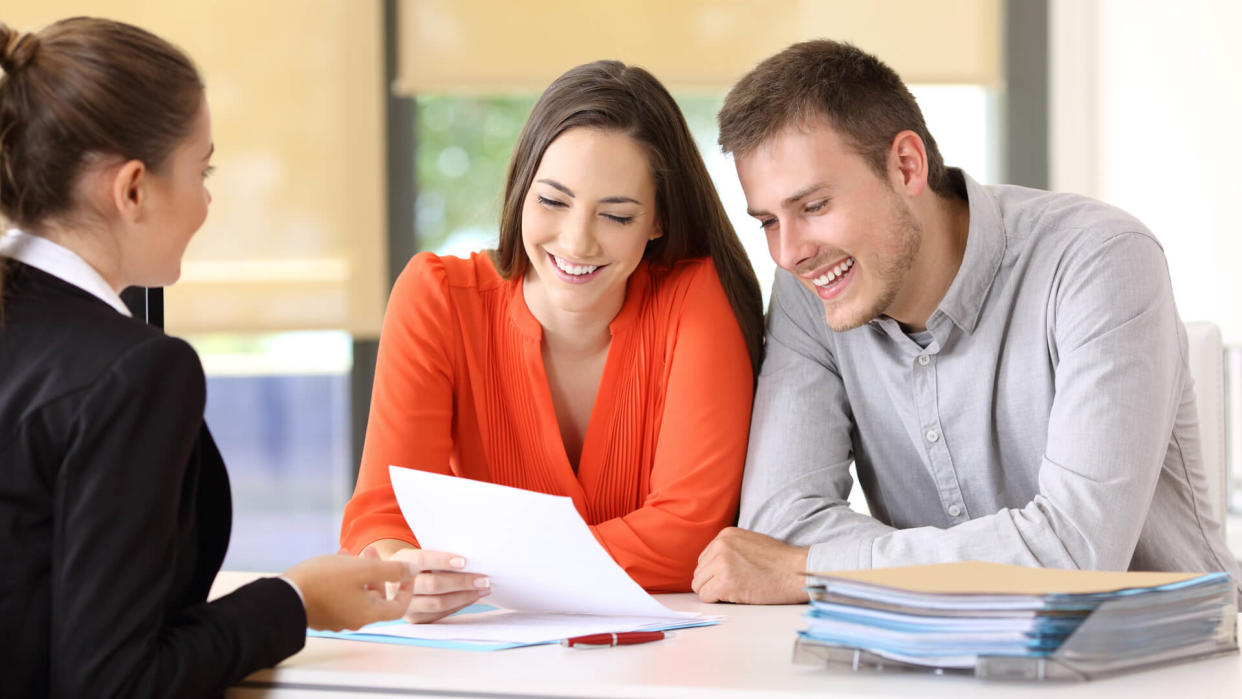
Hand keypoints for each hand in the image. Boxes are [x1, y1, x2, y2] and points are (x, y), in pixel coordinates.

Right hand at [282, 554, 413, 630]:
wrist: (283, 596)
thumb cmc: (324, 582)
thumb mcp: (363, 569)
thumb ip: (392, 570)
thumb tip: (414, 570)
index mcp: (368, 614)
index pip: (398, 607)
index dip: (406, 588)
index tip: (405, 571)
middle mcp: (354, 620)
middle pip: (376, 597)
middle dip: (378, 572)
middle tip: (371, 551)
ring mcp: (336, 618)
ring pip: (357, 592)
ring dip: (359, 571)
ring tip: (351, 552)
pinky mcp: (321, 612)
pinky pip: (340, 594)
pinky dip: (344, 577)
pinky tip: (337, 559)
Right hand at [362, 542, 490, 623]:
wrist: (391, 583)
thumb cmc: (415, 565)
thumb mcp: (418, 554)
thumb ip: (436, 556)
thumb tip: (470, 560)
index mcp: (399, 562)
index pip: (421, 560)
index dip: (442, 561)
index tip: (465, 561)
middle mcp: (397, 585)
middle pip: (433, 585)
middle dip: (462, 582)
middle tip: (484, 579)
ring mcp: (404, 604)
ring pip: (437, 603)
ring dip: (465, 597)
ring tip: (483, 589)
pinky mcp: (413, 619)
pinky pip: (439, 614)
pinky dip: (458, 606)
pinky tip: (471, 598)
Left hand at [692, 527, 809, 603]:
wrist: (796, 571)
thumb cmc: (779, 562)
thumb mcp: (749, 544)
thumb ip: (729, 550)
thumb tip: (710, 568)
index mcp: (725, 535)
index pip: (704, 559)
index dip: (715, 573)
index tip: (732, 578)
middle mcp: (720, 545)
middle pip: (699, 573)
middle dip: (712, 584)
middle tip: (735, 588)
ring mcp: (721, 563)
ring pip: (700, 586)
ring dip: (714, 593)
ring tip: (737, 591)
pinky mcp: (725, 581)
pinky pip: (706, 597)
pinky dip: (717, 601)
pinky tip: (736, 597)